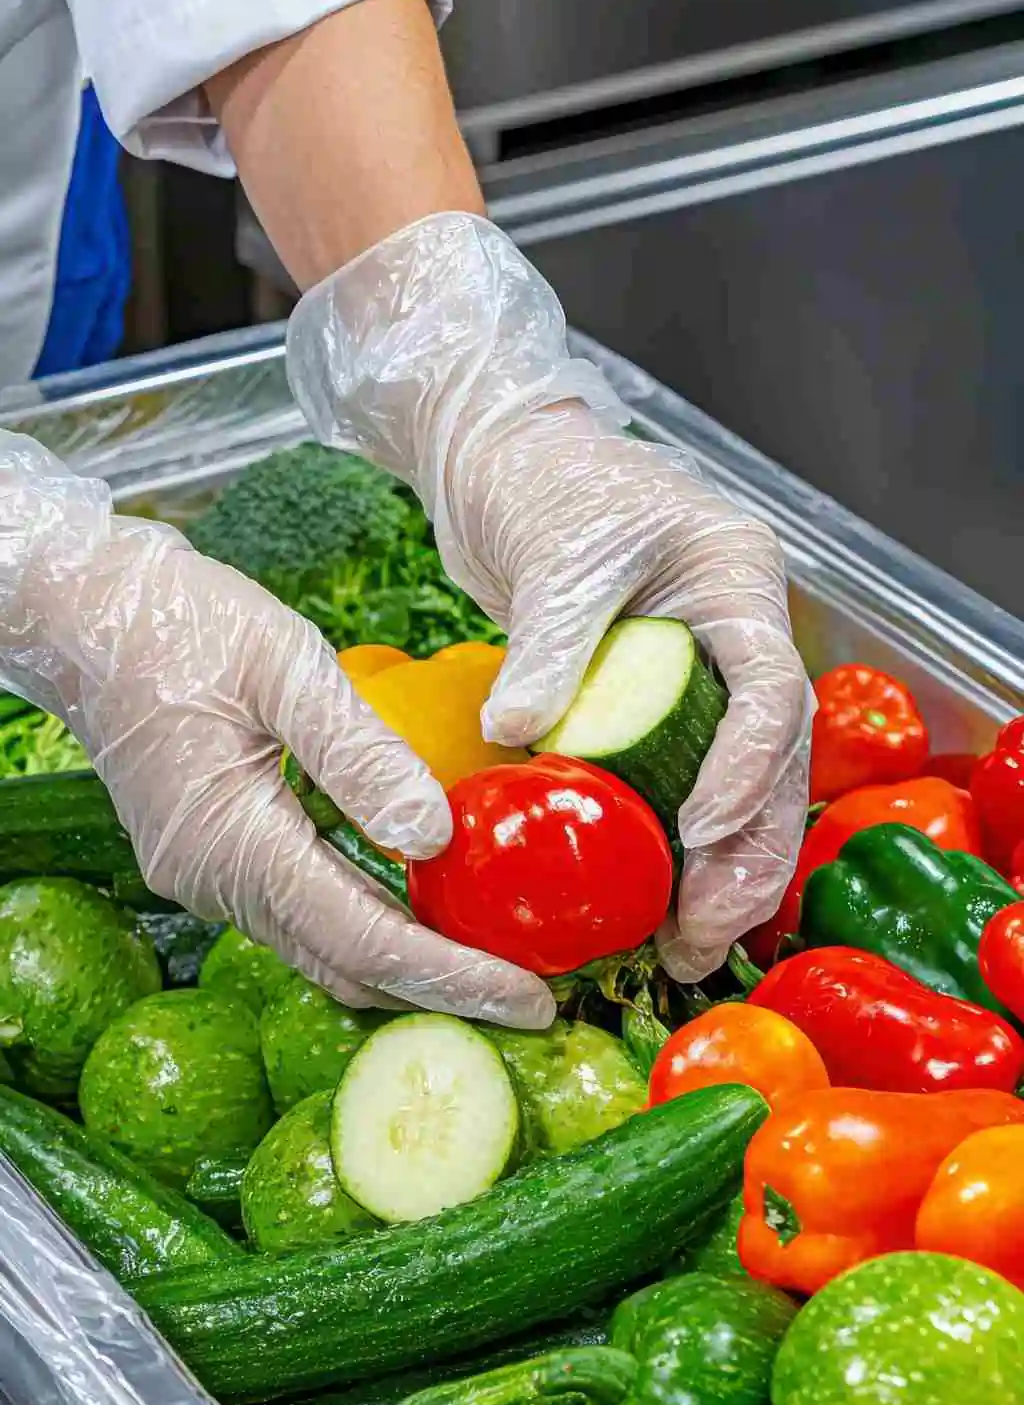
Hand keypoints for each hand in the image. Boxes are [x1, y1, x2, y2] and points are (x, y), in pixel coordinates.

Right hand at [0, 433, 553, 1025]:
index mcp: (233, 841)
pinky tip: (429, 917)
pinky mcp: (215, 861)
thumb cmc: (180, 623)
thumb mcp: (285, 667)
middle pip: (347, 966)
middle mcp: (216, 881)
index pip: (364, 940)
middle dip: (444, 993)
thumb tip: (438, 837)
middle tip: (537, 999)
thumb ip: (361, 756)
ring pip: (324, 951)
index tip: (531, 999)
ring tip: (498, 968)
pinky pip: (304, 917)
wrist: (83, 615)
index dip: (453, 979)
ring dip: (409, 970)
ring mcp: (209, 877)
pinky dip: (372, 930)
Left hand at [287, 213, 811, 979]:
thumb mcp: (553, 554)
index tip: (701, 832)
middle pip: (773, 761)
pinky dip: (673, 847)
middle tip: (703, 936)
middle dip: (745, 857)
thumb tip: (520, 736)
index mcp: (736, 582)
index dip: (747, 770)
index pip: (771, 689)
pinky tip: (652, 907)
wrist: (500, 455)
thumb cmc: (540, 476)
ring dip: (719, 870)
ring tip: (685, 949)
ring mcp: (704, 670)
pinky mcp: (659, 701)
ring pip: (740, 787)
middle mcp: (736, 634)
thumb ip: (552, 645)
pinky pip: (683, 784)